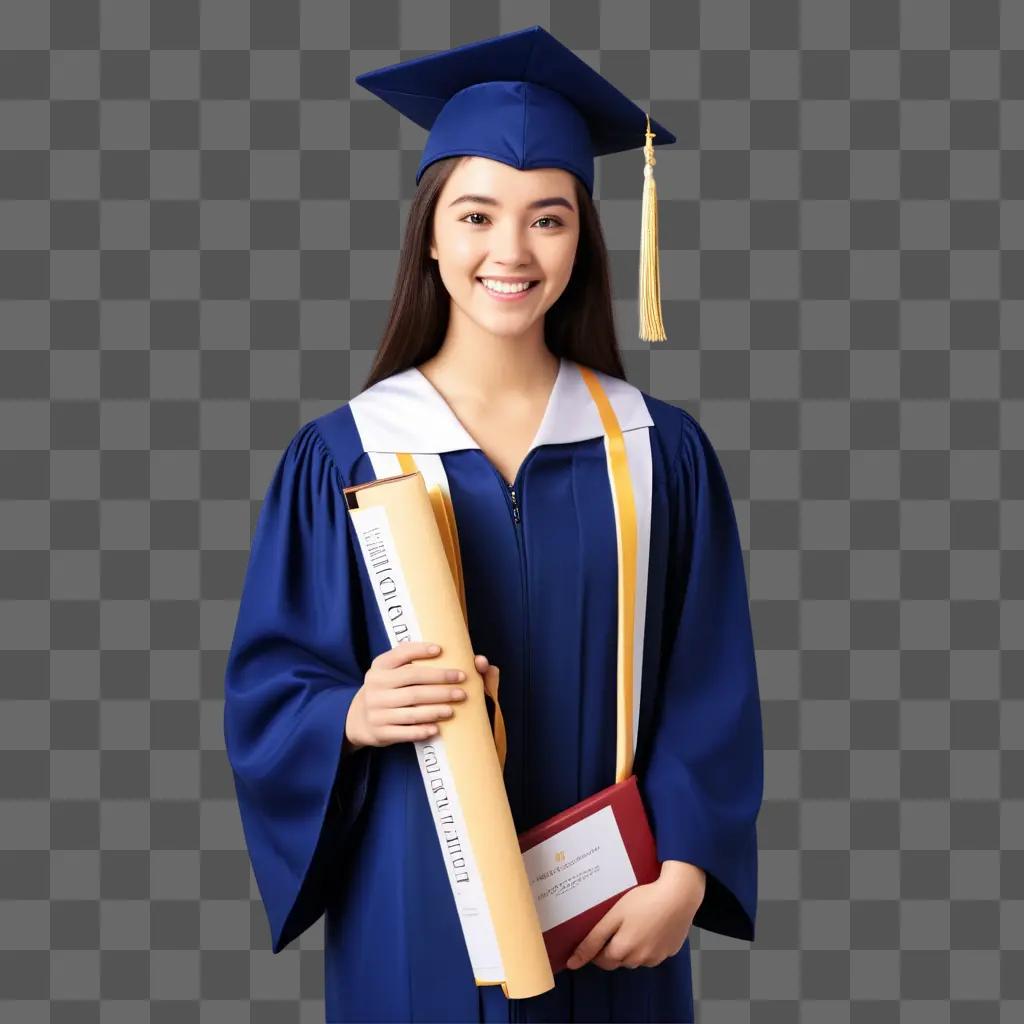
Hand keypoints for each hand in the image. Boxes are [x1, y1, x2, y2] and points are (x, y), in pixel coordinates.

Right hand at [344, 643, 489, 748]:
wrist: (357, 718)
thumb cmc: (383, 688)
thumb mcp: (386, 670)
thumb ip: (405, 658)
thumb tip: (439, 648)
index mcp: (379, 668)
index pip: (400, 655)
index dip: (420, 651)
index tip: (441, 649)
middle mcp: (376, 688)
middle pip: (413, 685)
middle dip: (441, 683)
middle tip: (462, 682)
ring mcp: (377, 712)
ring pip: (411, 711)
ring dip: (435, 709)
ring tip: (453, 708)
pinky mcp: (381, 732)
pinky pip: (404, 732)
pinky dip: (421, 731)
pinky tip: (437, 728)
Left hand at [565, 863, 704, 970]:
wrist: (679, 896)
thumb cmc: (644, 900)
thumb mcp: (613, 916)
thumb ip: (593, 940)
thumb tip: (573, 963)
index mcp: (623, 951)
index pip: (601, 961)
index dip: (595, 949)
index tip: (595, 937)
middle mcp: (640, 960)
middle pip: (619, 960)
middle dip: (613, 948)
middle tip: (615, 926)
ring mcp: (657, 957)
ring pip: (636, 958)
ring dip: (631, 947)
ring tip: (634, 923)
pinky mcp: (669, 951)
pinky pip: (653, 953)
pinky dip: (648, 944)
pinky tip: (650, 926)